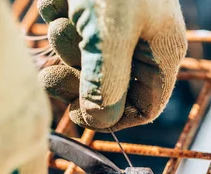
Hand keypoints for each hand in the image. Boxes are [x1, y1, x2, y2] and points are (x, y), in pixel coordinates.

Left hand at [38, 0, 186, 131]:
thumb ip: (106, 85)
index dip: (110, 117)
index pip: (145, 107)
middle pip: (106, 84)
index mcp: (161, 51)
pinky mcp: (90, 0)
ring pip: (82, 52)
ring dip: (62, 43)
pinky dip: (57, 14)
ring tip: (59, 22)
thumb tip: (98, 123)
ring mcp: (115, 20)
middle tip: (50, 75)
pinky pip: (68, 20)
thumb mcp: (110, 36)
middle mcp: (141, 39)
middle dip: (76, 79)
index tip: (75, 113)